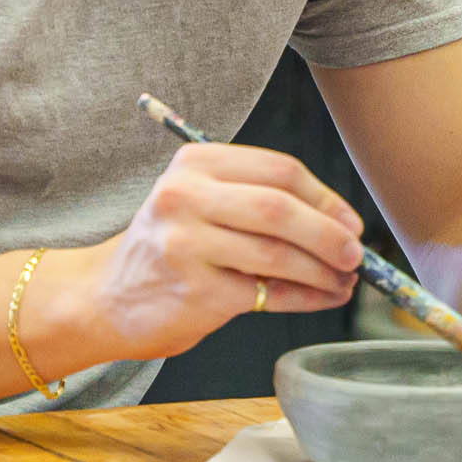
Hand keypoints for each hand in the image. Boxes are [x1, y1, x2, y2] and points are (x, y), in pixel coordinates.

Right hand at [92, 143, 363, 360]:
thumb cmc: (170, 248)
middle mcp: (185, 196)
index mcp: (194, 164)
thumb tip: (340, 222)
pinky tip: (323, 297)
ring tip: (344, 280)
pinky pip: (268, 292)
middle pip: (280, 208)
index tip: (350, 221)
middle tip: (355, 254)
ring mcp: (186, 244)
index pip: (278, 170)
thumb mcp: (200, 203)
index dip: (324, 198)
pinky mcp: (194, 290)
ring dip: (323, 271)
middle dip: (328, 233)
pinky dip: (306, 297)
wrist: (107, 297)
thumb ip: (257, 200)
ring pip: (277, 253)